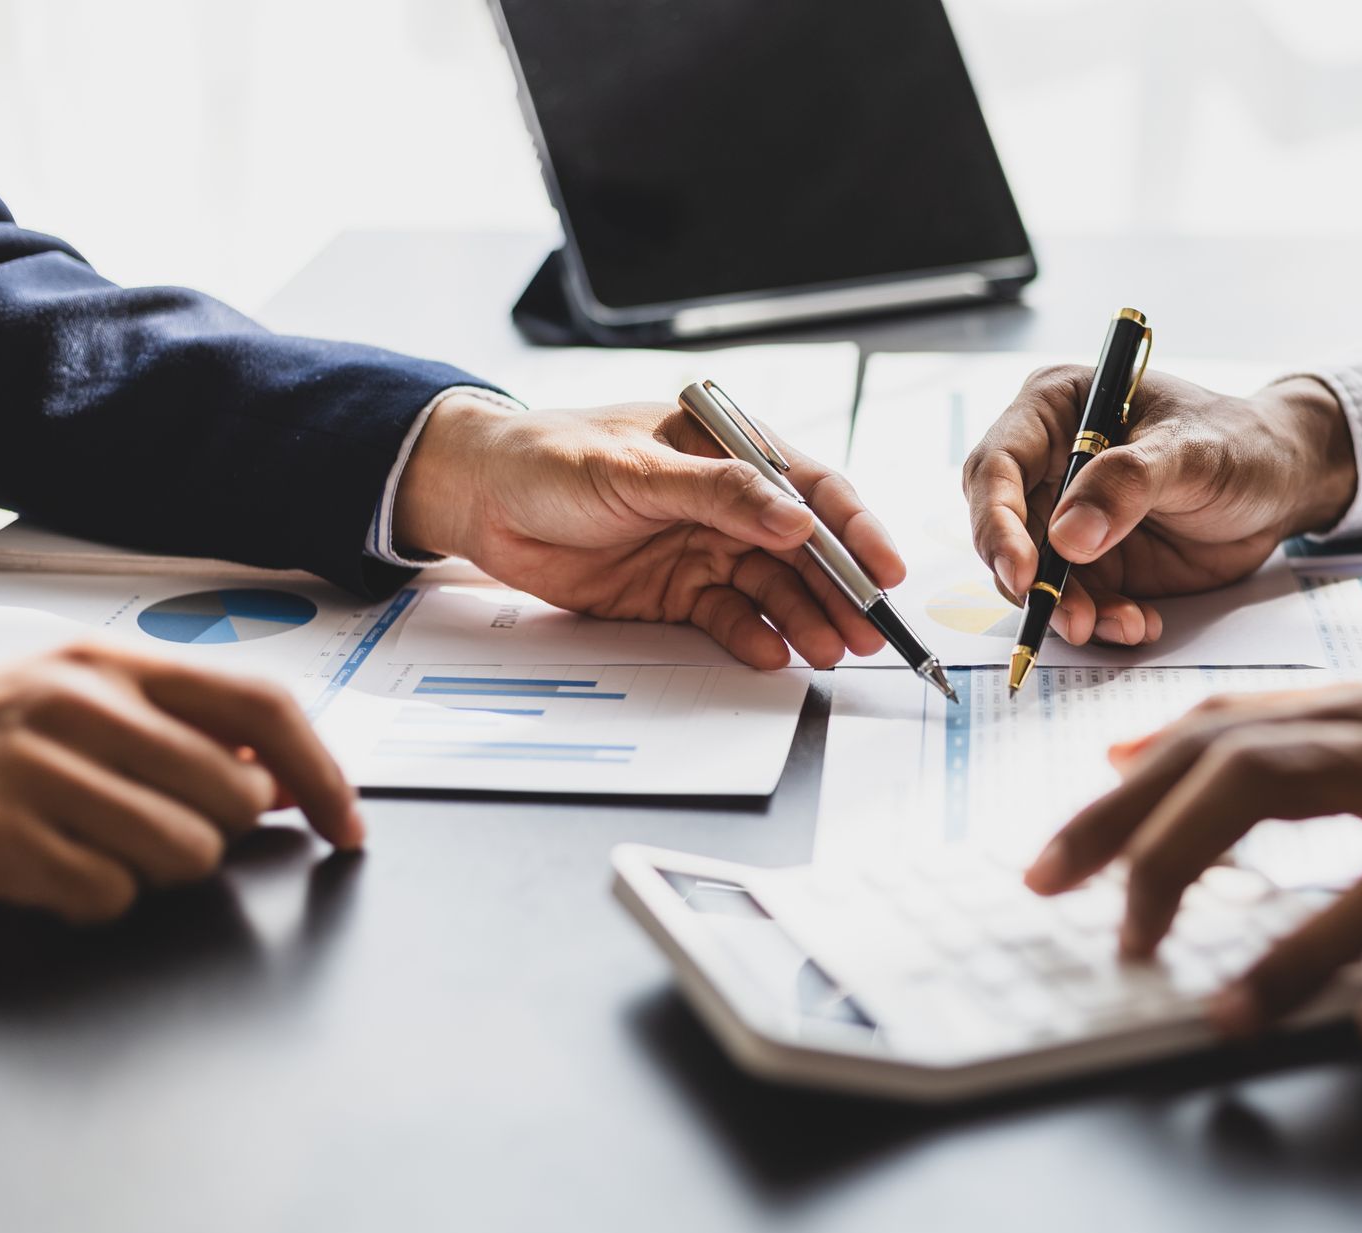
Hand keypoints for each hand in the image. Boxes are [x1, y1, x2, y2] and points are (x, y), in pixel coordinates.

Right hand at [0, 643, 364, 922]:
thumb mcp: (77, 715)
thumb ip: (179, 734)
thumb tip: (281, 781)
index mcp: (110, 663)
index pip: (261, 707)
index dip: (322, 773)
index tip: (347, 827)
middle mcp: (75, 700)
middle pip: (233, 797)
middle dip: (208, 833)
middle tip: (137, 827)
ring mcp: (29, 764)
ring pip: (184, 852)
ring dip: (145, 870)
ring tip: (80, 844)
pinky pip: (108, 895)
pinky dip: (84, 900)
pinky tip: (38, 870)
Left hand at [395, 395, 903, 669]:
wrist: (477, 499)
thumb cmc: (550, 457)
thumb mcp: (635, 468)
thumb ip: (719, 494)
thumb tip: (796, 521)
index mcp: (728, 449)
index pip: (811, 488)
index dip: (855, 529)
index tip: (884, 569)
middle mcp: (727, 500)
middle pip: (804, 548)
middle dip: (841, 588)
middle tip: (869, 630)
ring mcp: (704, 547)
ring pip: (774, 588)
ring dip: (805, 619)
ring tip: (828, 653)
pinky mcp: (677, 592)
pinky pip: (729, 617)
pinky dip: (753, 637)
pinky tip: (771, 653)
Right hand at [962, 367, 1356, 646]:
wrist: (1284, 484)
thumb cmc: (1241, 444)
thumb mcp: (1193, 453)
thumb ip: (1128, 483)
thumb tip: (1067, 536)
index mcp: (1057, 409)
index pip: (997, 466)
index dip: (998, 521)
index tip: (1023, 571)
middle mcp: (1050, 462)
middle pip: (1005, 530)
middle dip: (1033, 581)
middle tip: (1070, 617)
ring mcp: (1069, 516)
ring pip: (1037, 576)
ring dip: (1070, 610)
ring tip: (1119, 625)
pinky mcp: (1093, 561)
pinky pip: (1077, 601)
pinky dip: (1102, 621)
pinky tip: (1138, 623)